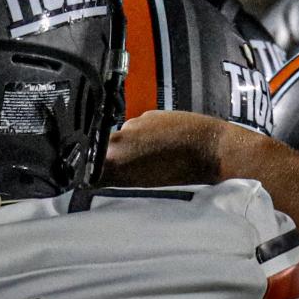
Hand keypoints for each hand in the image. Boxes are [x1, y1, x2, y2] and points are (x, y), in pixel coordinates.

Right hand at [98, 109, 231, 187]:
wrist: (209, 148)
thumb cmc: (181, 173)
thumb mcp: (143, 184)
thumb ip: (119, 175)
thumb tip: (104, 173)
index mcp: (114, 161)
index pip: (89, 166)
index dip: (91, 172)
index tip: (97, 176)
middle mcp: (118, 140)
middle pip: (102, 149)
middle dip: (112, 158)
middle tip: (129, 169)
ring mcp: (133, 124)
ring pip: (121, 137)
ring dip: (130, 146)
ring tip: (151, 156)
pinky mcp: (147, 114)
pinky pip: (137, 127)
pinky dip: (144, 135)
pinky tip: (160, 144)